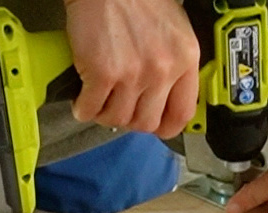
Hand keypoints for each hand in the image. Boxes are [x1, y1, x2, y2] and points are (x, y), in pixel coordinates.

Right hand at [65, 0, 199, 137]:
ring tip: (99, 99)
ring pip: (117, 119)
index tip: (154, 125)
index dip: (164, 126)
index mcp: (185, 59)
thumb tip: (164, 97)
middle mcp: (163, 69)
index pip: (181, 114)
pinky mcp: (103, 73)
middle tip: (120, 106)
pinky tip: (82, 98)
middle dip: (130, 119)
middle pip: (147, 123)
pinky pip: (91, 110)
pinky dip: (83, 108)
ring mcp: (133, 74)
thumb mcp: (174, 30)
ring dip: (104, 114)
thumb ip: (174, 64)